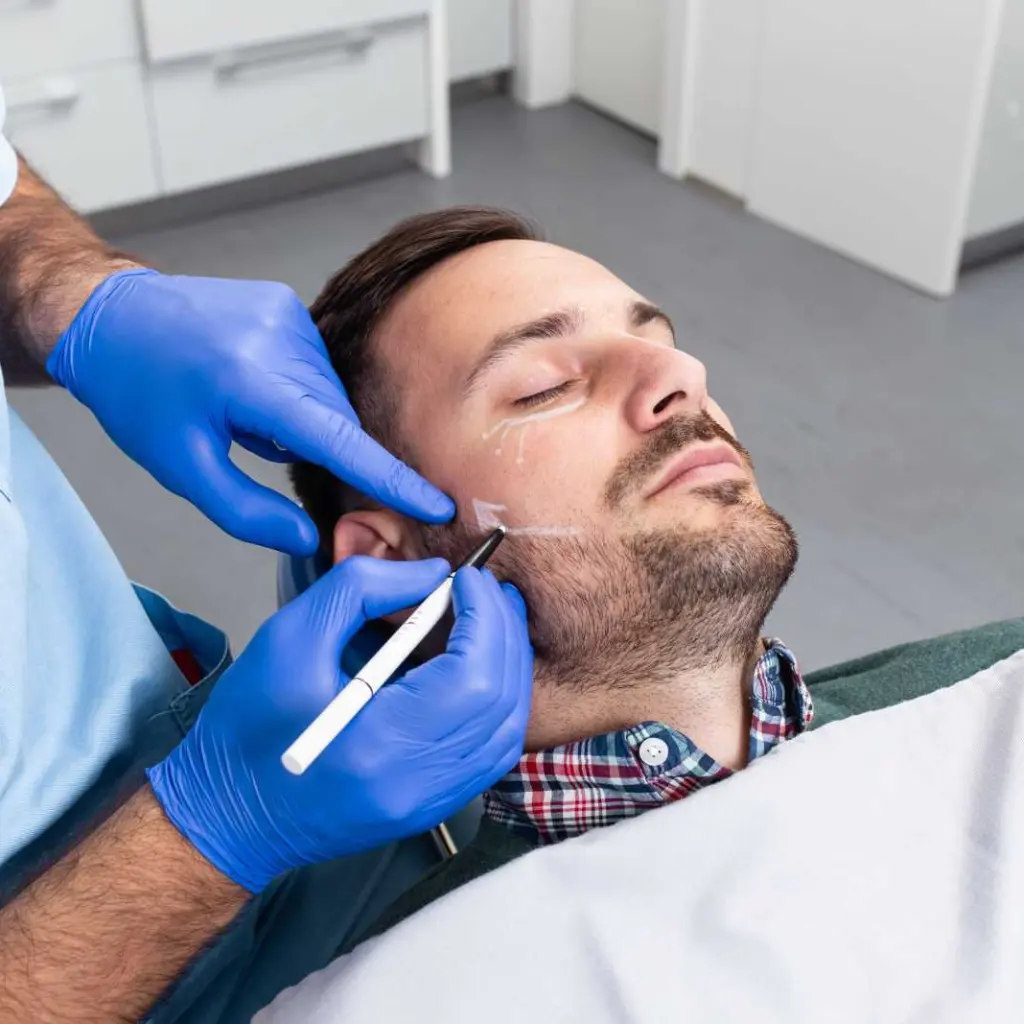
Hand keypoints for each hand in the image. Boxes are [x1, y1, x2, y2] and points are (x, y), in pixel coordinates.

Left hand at [47, 269, 453, 553]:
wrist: (110, 316)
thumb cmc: (138, 393)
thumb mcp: (180, 466)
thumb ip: (246, 511)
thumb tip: (309, 539)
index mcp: (250, 382)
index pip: (341, 441)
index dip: (392, 480)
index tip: (437, 502)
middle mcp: (279, 340)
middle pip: (336, 422)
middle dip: (314, 447)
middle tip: (254, 443)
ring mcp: (286, 316)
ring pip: (328, 397)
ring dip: (304, 417)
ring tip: (244, 408)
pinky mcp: (286, 304)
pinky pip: (316, 368)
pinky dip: (297, 389)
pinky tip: (251, 383)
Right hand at [147, 557, 532, 892]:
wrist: (231, 812)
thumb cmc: (248, 728)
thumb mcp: (290, 635)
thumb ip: (362, 589)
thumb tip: (432, 574)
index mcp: (380, 744)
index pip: (473, 676)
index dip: (485, 617)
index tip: (470, 578)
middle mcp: (417, 783)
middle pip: (501, 700)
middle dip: (503, 632)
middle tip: (487, 590)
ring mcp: (430, 801)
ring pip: (508, 729)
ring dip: (510, 666)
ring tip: (491, 621)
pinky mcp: (432, 805)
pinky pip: (493, 753)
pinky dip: (501, 703)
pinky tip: (482, 669)